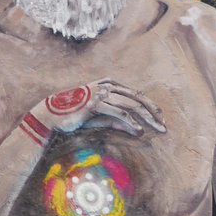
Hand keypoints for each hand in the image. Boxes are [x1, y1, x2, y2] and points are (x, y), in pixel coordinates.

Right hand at [31, 79, 165, 136]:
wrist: (51, 115)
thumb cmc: (75, 116)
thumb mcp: (101, 118)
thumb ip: (118, 121)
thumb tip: (137, 129)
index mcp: (110, 85)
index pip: (136, 95)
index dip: (151, 107)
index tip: (161, 119)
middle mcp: (107, 86)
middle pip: (138, 99)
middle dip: (153, 113)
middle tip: (164, 126)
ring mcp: (101, 93)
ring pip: (132, 105)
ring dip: (147, 118)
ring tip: (158, 129)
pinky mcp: (95, 103)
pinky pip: (119, 113)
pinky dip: (131, 122)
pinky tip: (140, 131)